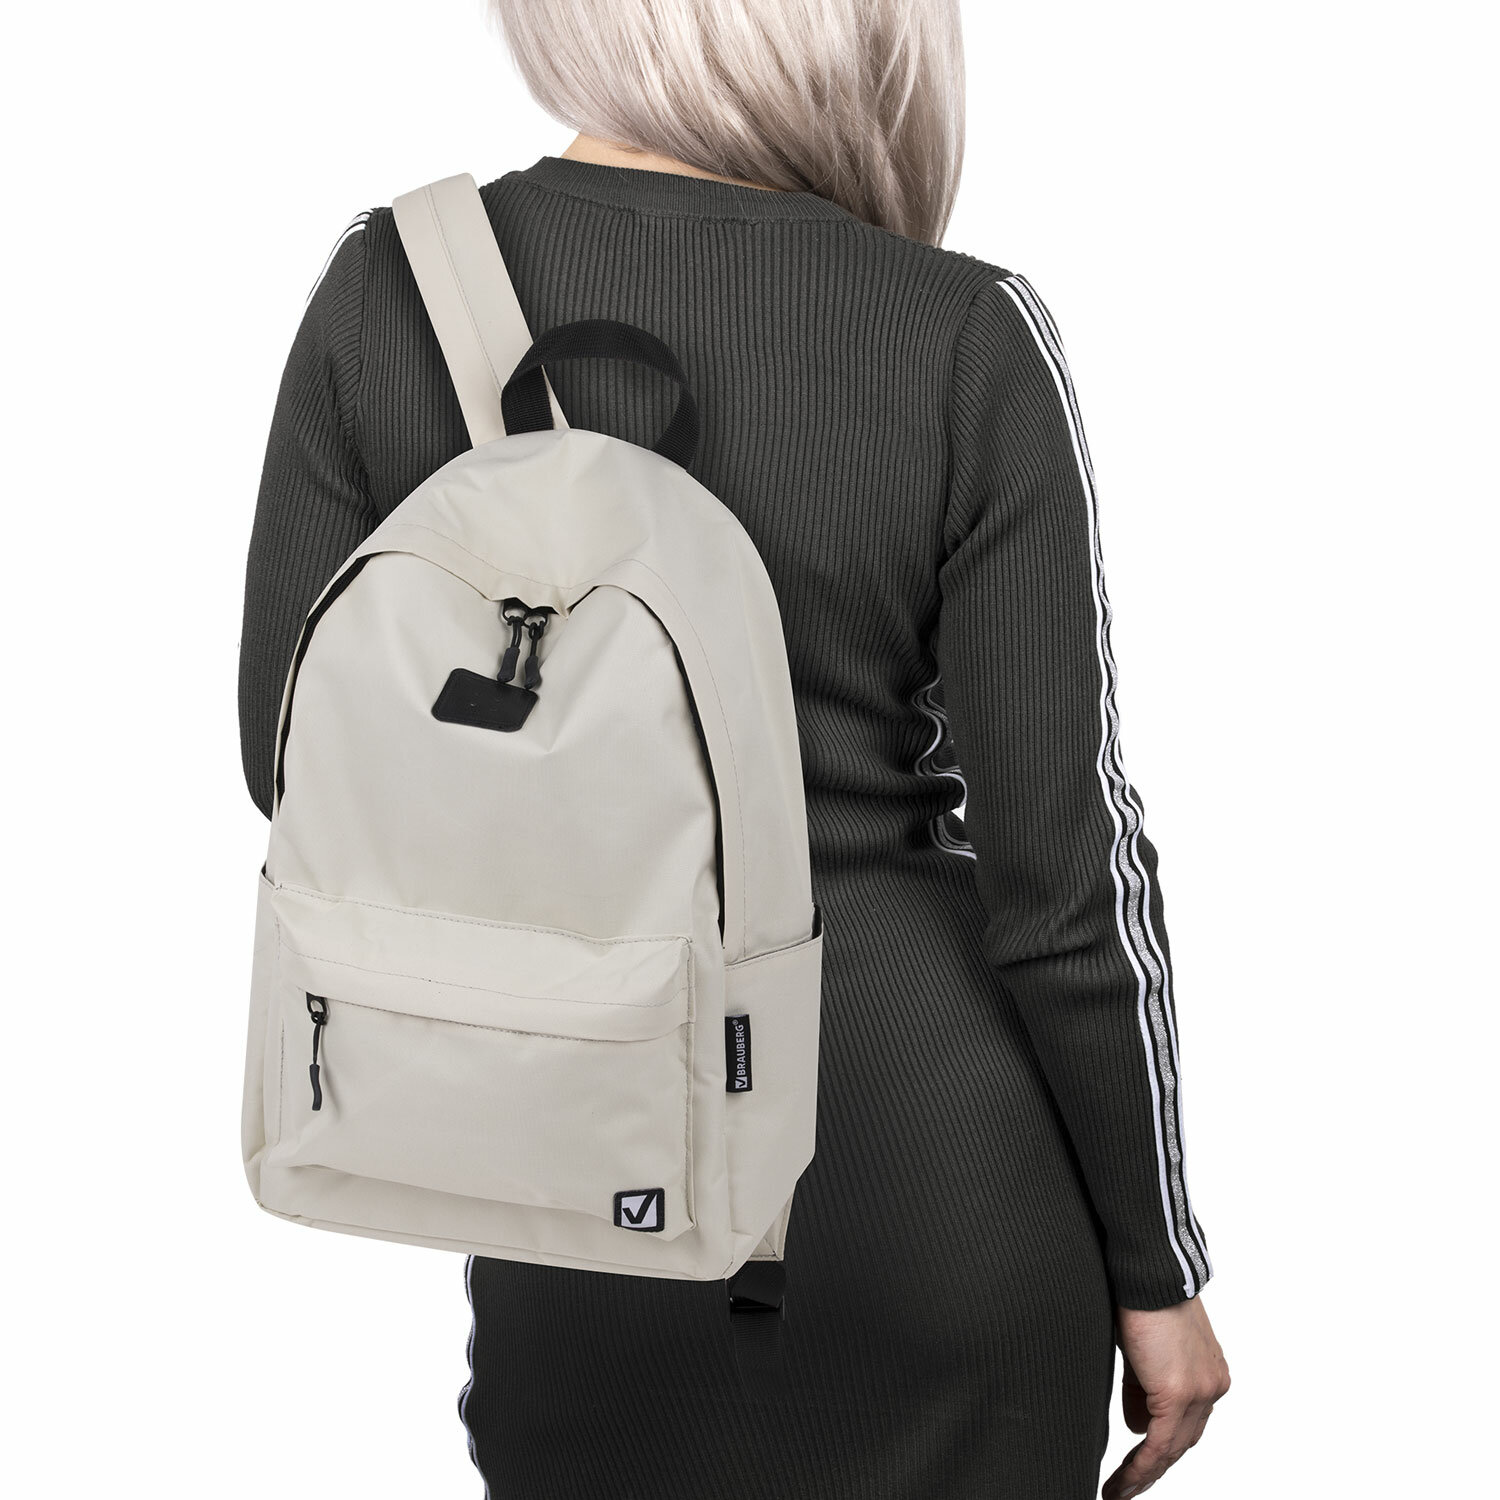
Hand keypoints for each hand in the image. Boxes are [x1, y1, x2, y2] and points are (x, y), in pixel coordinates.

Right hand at [1100, 1296, 1229, 1498]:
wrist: (1148, 1269)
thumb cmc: (1143, 1293)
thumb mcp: (1146, 1347)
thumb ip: (1146, 1384)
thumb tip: (1139, 1421)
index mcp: (1208, 1373)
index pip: (1186, 1424)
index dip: (1162, 1449)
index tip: (1141, 1467)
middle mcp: (1211, 1386)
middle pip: (1182, 1442)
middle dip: (1152, 1469)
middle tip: (1126, 1489)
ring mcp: (1199, 1391)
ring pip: (1171, 1449)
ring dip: (1142, 1474)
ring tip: (1118, 1492)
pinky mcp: (1177, 1392)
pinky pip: (1159, 1444)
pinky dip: (1140, 1467)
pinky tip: (1123, 1483)